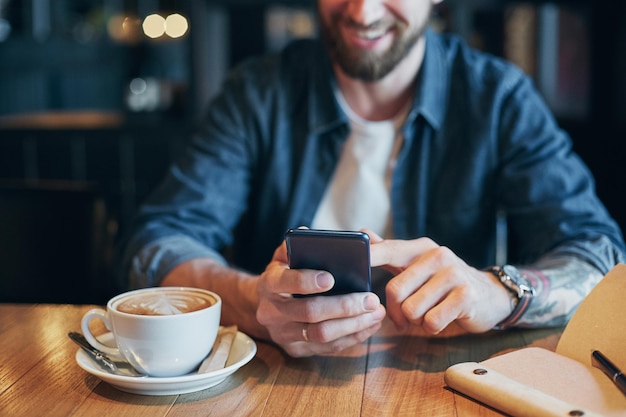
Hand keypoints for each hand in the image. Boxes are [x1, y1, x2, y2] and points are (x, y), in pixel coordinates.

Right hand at [256, 241, 385, 356]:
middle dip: (344, 306)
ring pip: (321, 335)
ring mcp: (283, 335)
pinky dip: (353, 337)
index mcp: (268, 284)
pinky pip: (328, 348)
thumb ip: (295, 245)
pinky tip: (370, 324)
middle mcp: (271, 312)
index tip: (331, 278)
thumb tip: (307, 232)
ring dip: (353, 325)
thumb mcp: (283, 257)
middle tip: (371, 299)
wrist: (265, 305)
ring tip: (377, 313)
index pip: (284, 283)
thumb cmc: (283, 274)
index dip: (306, 281)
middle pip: (309, 313)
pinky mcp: (296, 350)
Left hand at [366, 230, 511, 334]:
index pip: (388, 250)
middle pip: (395, 291)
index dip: (369, 257)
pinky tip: (441, 319)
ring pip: (412, 310)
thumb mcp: (417, 264)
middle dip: (396, 312)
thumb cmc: (444, 282)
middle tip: (403, 318)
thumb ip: (389, 251)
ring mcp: (453, 274)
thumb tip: (362, 232)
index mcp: (421, 247)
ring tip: (428, 314)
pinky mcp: (466, 296)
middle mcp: (437, 255)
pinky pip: (432, 321)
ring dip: (416, 321)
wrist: (490, 296)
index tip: (354, 263)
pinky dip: (432, 327)